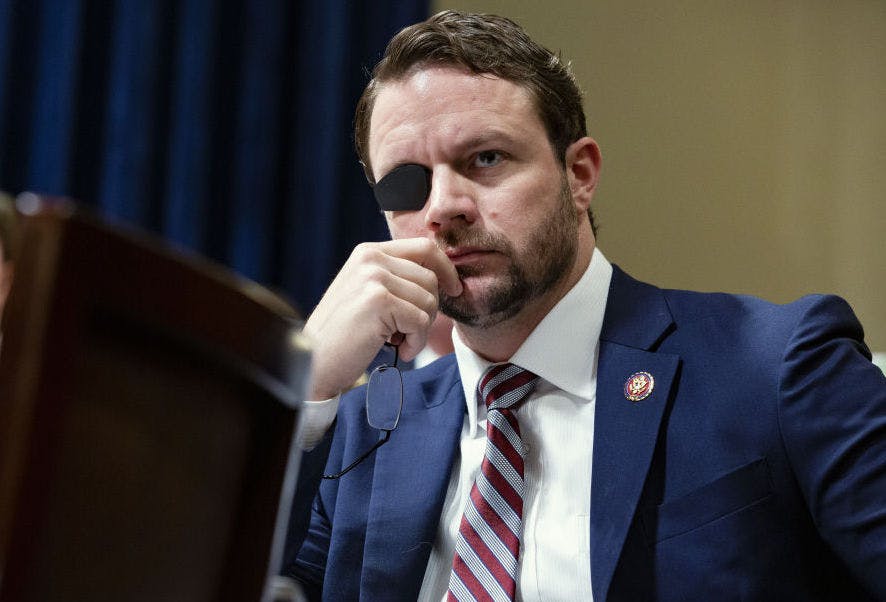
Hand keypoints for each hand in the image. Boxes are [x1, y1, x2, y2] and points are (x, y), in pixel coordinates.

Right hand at [303, 238, 461, 399]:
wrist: (314, 359)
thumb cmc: (344, 333)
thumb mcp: (367, 293)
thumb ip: (396, 278)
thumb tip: (442, 277)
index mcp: (369, 251)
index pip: (424, 248)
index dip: (446, 269)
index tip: (454, 288)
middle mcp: (371, 258)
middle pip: (430, 278)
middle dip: (429, 310)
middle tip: (408, 331)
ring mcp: (374, 278)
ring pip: (429, 301)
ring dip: (420, 330)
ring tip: (398, 341)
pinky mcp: (379, 301)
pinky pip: (421, 322)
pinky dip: (416, 343)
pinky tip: (397, 349)